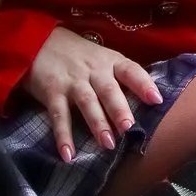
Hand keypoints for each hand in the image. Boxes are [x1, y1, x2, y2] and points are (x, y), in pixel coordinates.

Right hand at [24, 25, 163, 162]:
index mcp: (110, 61)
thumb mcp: (101, 58)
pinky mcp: (52, 92)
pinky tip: (68, 154)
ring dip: (98, 124)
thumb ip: (118, 77)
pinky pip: (58, 116)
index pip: (131, 70)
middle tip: (129, 129)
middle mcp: (93, 70)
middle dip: (120, 109)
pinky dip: (63, 136)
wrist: (38, 41)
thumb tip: (144, 103)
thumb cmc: (77, 55)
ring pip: (87, 102)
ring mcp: (72, 81)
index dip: (144, 84)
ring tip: (108, 144)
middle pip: (109, 90)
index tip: (157, 100)